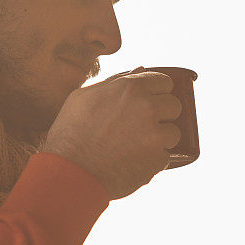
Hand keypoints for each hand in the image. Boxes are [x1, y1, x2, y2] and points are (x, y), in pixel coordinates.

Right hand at [42, 69, 181, 199]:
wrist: (69, 174)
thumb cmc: (70, 135)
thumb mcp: (83, 98)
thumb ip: (115, 81)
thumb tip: (141, 69)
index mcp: (130, 88)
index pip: (164, 82)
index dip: (157, 93)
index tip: (151, 102)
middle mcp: (147, 107)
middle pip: (174, 106)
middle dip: (162, 115)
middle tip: (142, 126)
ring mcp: (155, 134)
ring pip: (174, 132)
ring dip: (160, 139)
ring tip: (136, 147)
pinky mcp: (158, 160)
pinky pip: (165, 157)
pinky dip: (152, 162)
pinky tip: (132, 163)